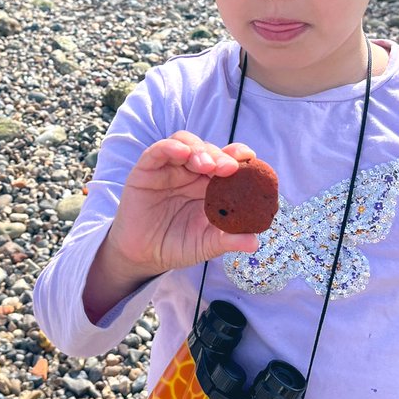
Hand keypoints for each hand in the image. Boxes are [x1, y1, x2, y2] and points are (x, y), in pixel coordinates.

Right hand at [104, 131, 260, 279]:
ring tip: (207, 165)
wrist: (144, 256)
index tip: (251, 159)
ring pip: (185, 143)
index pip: (227, 161)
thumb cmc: (178, 245)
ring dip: (199, 149)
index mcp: (210, 184)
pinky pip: (157, 151)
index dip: (239, 156)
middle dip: (220, 155)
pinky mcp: (146, 169)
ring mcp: (169, 168)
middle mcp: (190, 171)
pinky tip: (182, 153)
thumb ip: (228, 240)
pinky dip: (170, 147)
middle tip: (229, 168)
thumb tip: (254, 242)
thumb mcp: (206, 244)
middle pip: (208, 150)